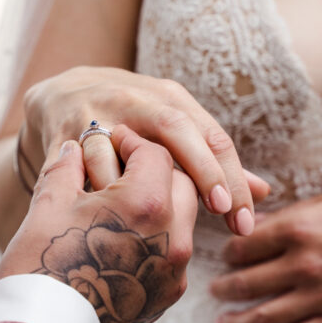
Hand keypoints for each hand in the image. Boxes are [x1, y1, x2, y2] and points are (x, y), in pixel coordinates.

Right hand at [0, 126, 198, 322]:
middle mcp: (173, 236)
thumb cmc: (41, 266)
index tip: (114, 141)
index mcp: (146, 204)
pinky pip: (174, 254)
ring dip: (161, 205)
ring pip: (183, 220)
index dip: (132, 142)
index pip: (155, 154)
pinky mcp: (169, 297)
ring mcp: (174, 271)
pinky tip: (124, 241)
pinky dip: (157, 238)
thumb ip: (67, 168)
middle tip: (124, 168)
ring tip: (123, 206)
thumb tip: (76, 149)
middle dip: (157, 170)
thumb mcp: (49, 205)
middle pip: (181, 184)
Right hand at [21, 66, 269, 235]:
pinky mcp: (65, 132)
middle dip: (204, 171)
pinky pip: (84, 165)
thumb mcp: (170, 128)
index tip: (245, 218)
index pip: (213, 137)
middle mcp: (138, 100)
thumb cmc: (128, 120)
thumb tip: (262, 192)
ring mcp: (99, 113)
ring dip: (142, 188)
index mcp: (170, 100)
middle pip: (178, 130)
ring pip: (128, 147)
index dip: (232, 177)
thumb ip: (211, 161)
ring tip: (160, 227)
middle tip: (223, 211)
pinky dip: (99, 190)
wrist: (59, 95)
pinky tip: (112, 218)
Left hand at [210, 189, 321, 322]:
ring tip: (224, 322)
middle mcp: (305, 265)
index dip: (228, 252)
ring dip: (237, 321)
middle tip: (214, 290)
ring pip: (264, 318)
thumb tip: (255, 225)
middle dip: (224, 288)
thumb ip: (289, 216)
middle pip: (246, 284)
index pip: (243, 247)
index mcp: (300, 229)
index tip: (225, 255)